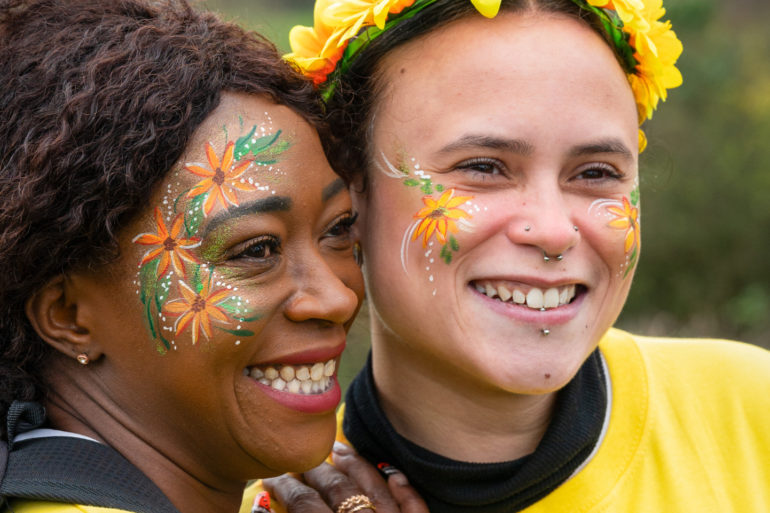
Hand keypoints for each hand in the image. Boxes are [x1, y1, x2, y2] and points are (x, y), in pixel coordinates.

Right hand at [263, 442, 427, 512]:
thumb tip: (261, 511)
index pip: (304, 504)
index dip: (285, 487)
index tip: (270, 478)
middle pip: (338, 489)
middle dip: (316, 470)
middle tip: (300, 457)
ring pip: (376, 489)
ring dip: (356, 467)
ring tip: (339, 450)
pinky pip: (416, 508)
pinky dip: (405, 489)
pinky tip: (395, 474)